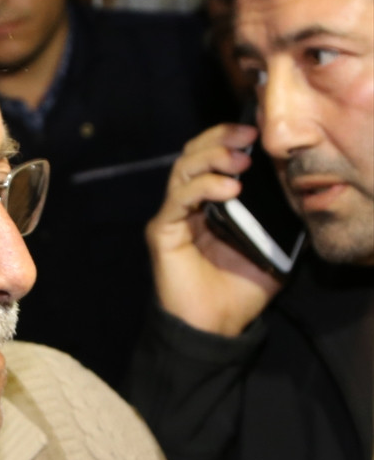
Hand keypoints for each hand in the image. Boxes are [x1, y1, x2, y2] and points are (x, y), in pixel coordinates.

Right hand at [147, 124, 282, 335]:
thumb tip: (298, 192)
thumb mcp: (272, 247)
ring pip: (182, 169)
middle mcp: (187, 206)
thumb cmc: (239, 291)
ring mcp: (172, 217)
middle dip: (219, 139)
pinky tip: (228, 189)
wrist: (215, 326)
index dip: (229, 139)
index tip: (256, 132)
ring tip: (240, 161)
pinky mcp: (162, 231)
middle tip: (248, 136)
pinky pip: (177, 198)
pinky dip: (202, 187)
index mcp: (210, 205)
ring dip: (211, 157)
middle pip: (192, 154)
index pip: (211, 158)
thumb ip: (279, 219)